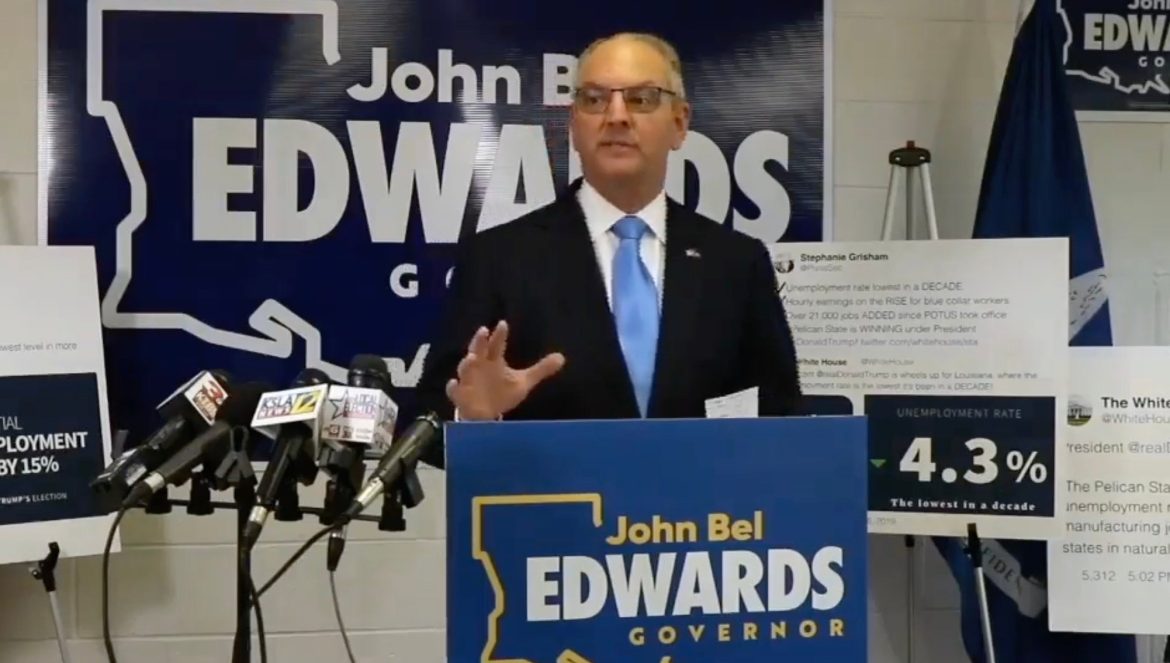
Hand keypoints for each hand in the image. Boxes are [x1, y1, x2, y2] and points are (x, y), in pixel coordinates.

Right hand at [445, 320, 565, 420]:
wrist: (486, 414)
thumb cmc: (501, 392)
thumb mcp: (523, 381)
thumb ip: (540, 369)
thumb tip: (562, 357)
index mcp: (493, 360)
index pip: (496, 344)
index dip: (499, 335)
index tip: (503, 324)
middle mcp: (479, 366)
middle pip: (477, 350)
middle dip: (479, 341)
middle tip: (484, 331)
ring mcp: (468, 380)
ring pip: (465, 369)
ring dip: (467, 363)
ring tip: (472, 358)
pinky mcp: (460, 396)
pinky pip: (454, 390)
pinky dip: (453, 387)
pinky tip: (454, 383)